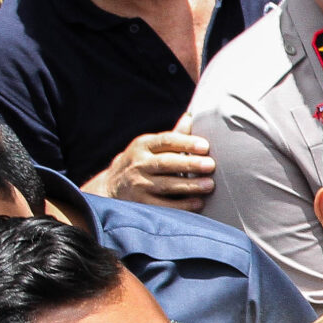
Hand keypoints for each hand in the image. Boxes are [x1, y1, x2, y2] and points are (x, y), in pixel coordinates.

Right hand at [89, 131, 216, 208]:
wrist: (111, 185)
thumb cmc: (141, 162)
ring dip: (189, 185)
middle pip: (166, 163)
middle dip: (190, 164)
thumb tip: (191, 117)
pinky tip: (198, 203)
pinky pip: (164, 205)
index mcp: (143, 145)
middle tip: (211, 165)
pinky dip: (182, 205)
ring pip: (165, 185)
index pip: (166, 141)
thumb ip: (173, 135)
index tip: (205, 146)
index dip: (186, 143)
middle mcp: (139, 164)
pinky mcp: (141, 203)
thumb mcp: (150, 146)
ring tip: (209, 185)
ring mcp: (138, 184)